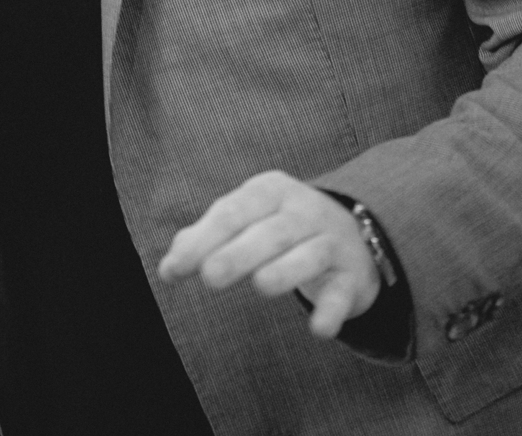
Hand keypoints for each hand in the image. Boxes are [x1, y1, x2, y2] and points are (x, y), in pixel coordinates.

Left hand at [158, 170, 380, 338]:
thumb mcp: (247, 220)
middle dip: (240, 252)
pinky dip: (332, 310)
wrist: (353, 235)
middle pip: (271, 231)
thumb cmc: (281, 228)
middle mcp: (304, 211)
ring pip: (309, 254)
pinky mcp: (351, 277)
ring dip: (286, 270)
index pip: (234, 211)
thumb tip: (168, 266)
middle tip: (210, 276)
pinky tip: (318, 329)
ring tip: (261, 285)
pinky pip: (341, 293)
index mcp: (271, 191)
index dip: (203, 239)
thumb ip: (207, 239)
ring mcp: (331, 242)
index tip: (174, 270)